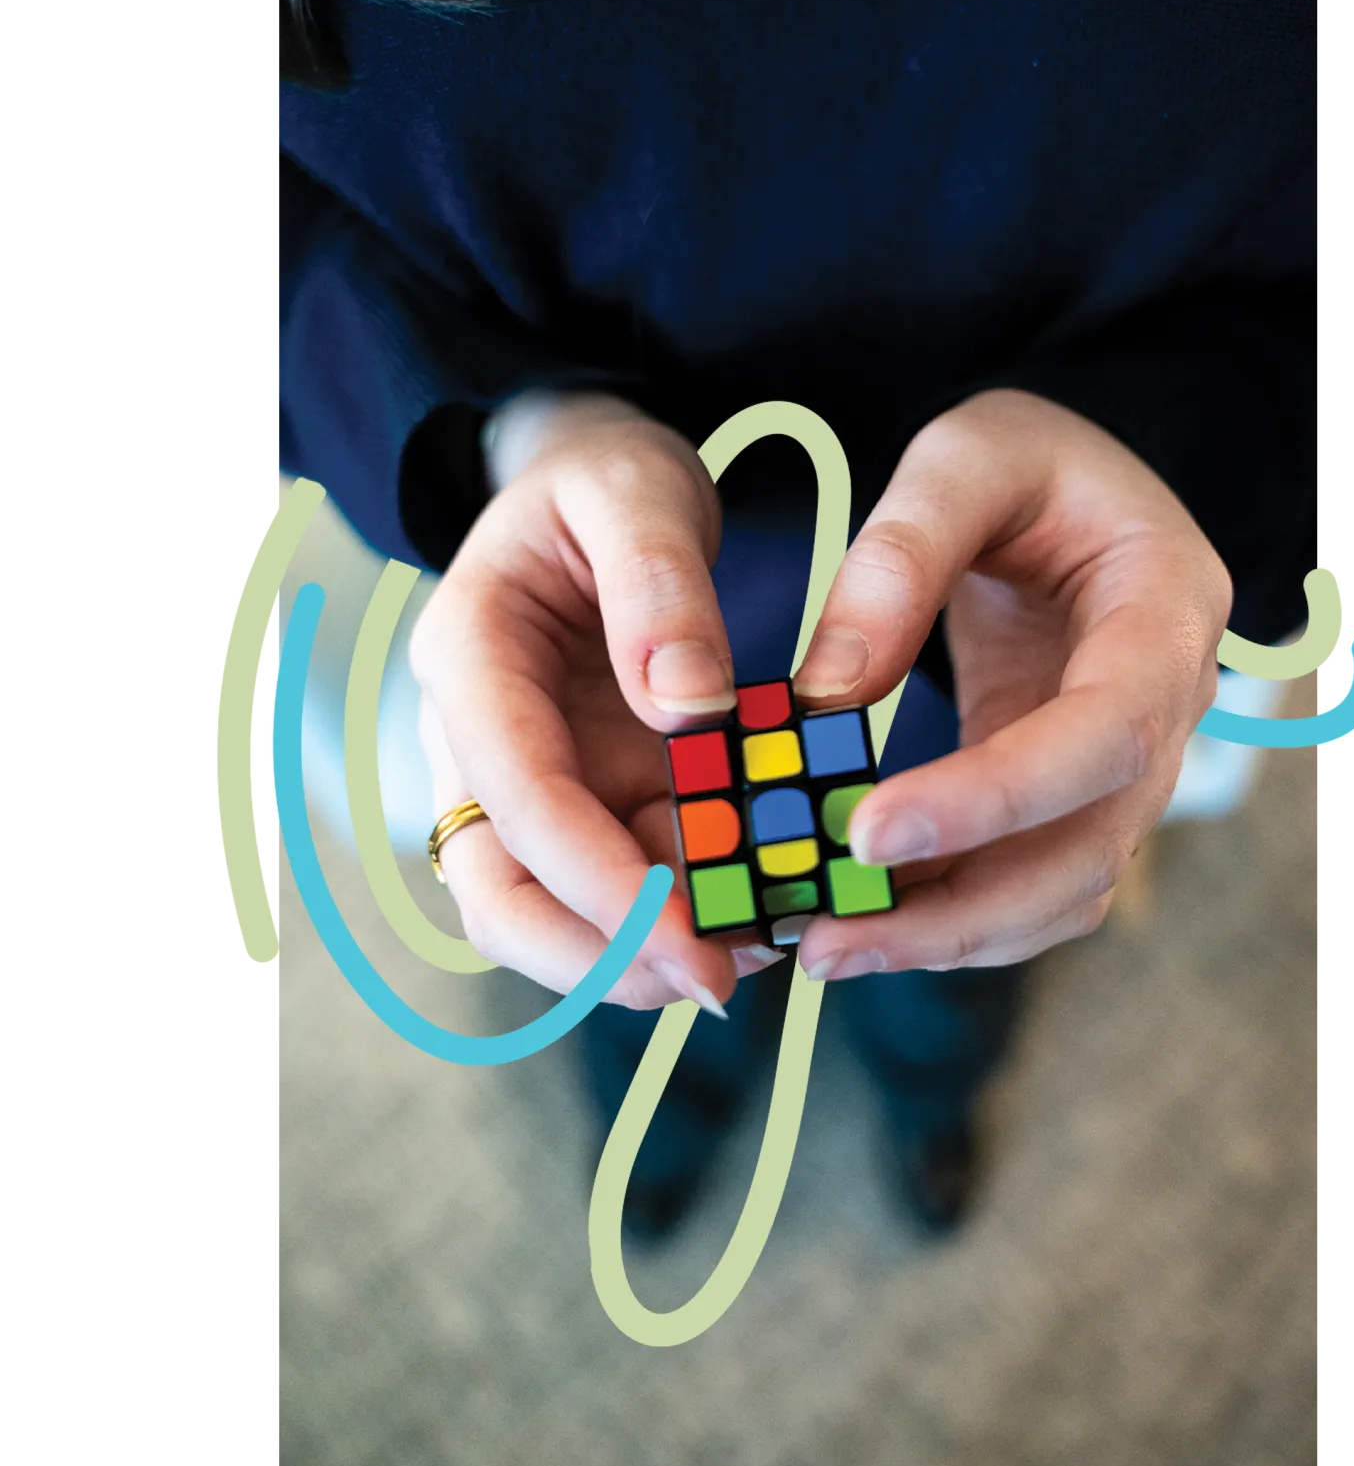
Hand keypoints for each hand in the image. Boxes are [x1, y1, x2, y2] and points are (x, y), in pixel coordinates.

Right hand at [410, 393, 779, 1014]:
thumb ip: (656, 580)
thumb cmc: (608, 480)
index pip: (514, 794)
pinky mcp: (593, 798)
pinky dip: (693, 905)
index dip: (593, 876)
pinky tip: (771, 905)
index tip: (688, 932)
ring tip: (768, 944)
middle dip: (601, 955)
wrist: (603, 496)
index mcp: (469, 658)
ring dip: (653, 948)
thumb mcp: (635, 489)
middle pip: (502, 893)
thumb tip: (683, 703)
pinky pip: (630, 877)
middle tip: (719, 985)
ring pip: (563, 909)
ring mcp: (539, 780)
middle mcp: (485, 740)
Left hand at [789, 389, 1231, 979]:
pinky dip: (946, 914)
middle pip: (1090, 849)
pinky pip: (1024, 881)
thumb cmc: (1031, 463)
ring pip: (1060, 891)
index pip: (1103, 734)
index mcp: (1168, 613)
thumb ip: (903, 553)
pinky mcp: (1067, 798)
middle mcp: (1167, 711)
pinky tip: (857, 917)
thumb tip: (829, 692)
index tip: (866, 836)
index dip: (993, 799)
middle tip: (828, 941)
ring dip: (947, 936)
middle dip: (960, 912)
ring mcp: (1125, 770)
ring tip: (824, 947)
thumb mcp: (967, 456)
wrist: (1070, 498)